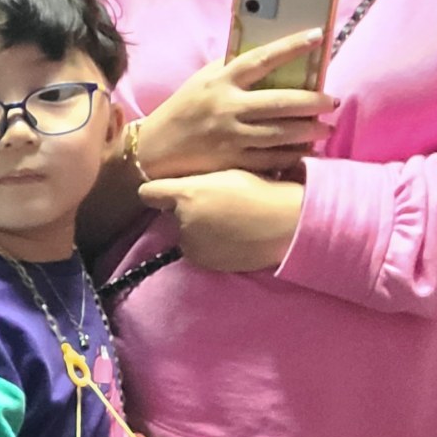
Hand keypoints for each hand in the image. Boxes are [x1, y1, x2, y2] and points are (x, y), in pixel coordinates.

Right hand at [138, 29, 337, 178]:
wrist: (154, 150)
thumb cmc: (183, 110)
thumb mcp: (202, 82)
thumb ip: (231, 69)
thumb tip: (269, 55)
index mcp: (220, 82)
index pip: (261, 59)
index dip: (291, 46)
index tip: (318, 35)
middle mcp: (227, 107)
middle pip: (281, 102)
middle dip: (313, 101)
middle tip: (332, 101)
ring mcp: (230, 136)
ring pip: (282, 133)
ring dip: (310, 130)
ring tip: (326, 128)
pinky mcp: (232, 161)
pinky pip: (272, 158)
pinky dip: (293, 154)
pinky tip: (307, 150)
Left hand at [139, 168, 304, 271]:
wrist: (287, 223)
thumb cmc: (260, 191)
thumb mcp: (225, 173)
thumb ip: (196, 181)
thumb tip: (176, 189)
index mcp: (185, 194)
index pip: (148, 193)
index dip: (157, 191)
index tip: (165, 192)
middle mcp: (181, 221)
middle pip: (171, 214)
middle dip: (186, 211)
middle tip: (216, 206)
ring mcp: (191, 245)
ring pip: (184, 234)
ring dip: (197, 230)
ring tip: (228, 223)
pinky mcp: (203, 263)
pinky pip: (199, 250)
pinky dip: (209, 245)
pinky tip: (232, 237)